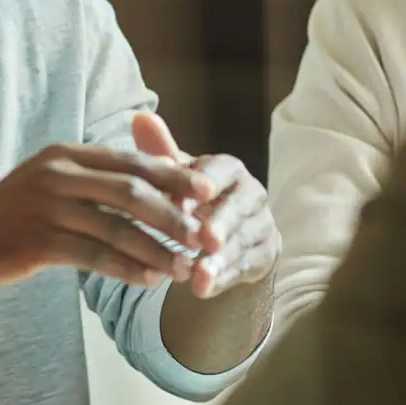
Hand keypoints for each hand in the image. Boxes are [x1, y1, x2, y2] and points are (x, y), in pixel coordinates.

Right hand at [0, 142, 212, 289]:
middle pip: (130, 192)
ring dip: (156, 250)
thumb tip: (156, 182)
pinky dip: (127, 270)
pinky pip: (94, 256)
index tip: (209, 192)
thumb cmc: (16, 214)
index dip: (174, 177)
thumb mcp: (53, 182)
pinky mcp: (38, 242)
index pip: (132, 161)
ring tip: (184, 268)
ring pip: (117, 228)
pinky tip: (149, 282)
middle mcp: (57, 174)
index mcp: (66, 155)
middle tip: (205, 236)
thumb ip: (96, 179)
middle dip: (173, 215)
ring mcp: (46, 208)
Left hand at [131, 113, 279, 297]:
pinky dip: (223, 279)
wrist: (215, 236)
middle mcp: (251, 193)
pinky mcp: (264, 254)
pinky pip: (246, 267)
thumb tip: (141, 115)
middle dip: (221, 224)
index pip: (222, 170)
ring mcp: (262, 225)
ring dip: (220, 259)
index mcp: (229, 169)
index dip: (207, 182)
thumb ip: (158, 150)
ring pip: (243, 241)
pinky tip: (203, 289)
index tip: (191, 196)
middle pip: (240, 207)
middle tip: (204, 239)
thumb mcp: (172, 177)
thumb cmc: (188, 199)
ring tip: (198, 274)